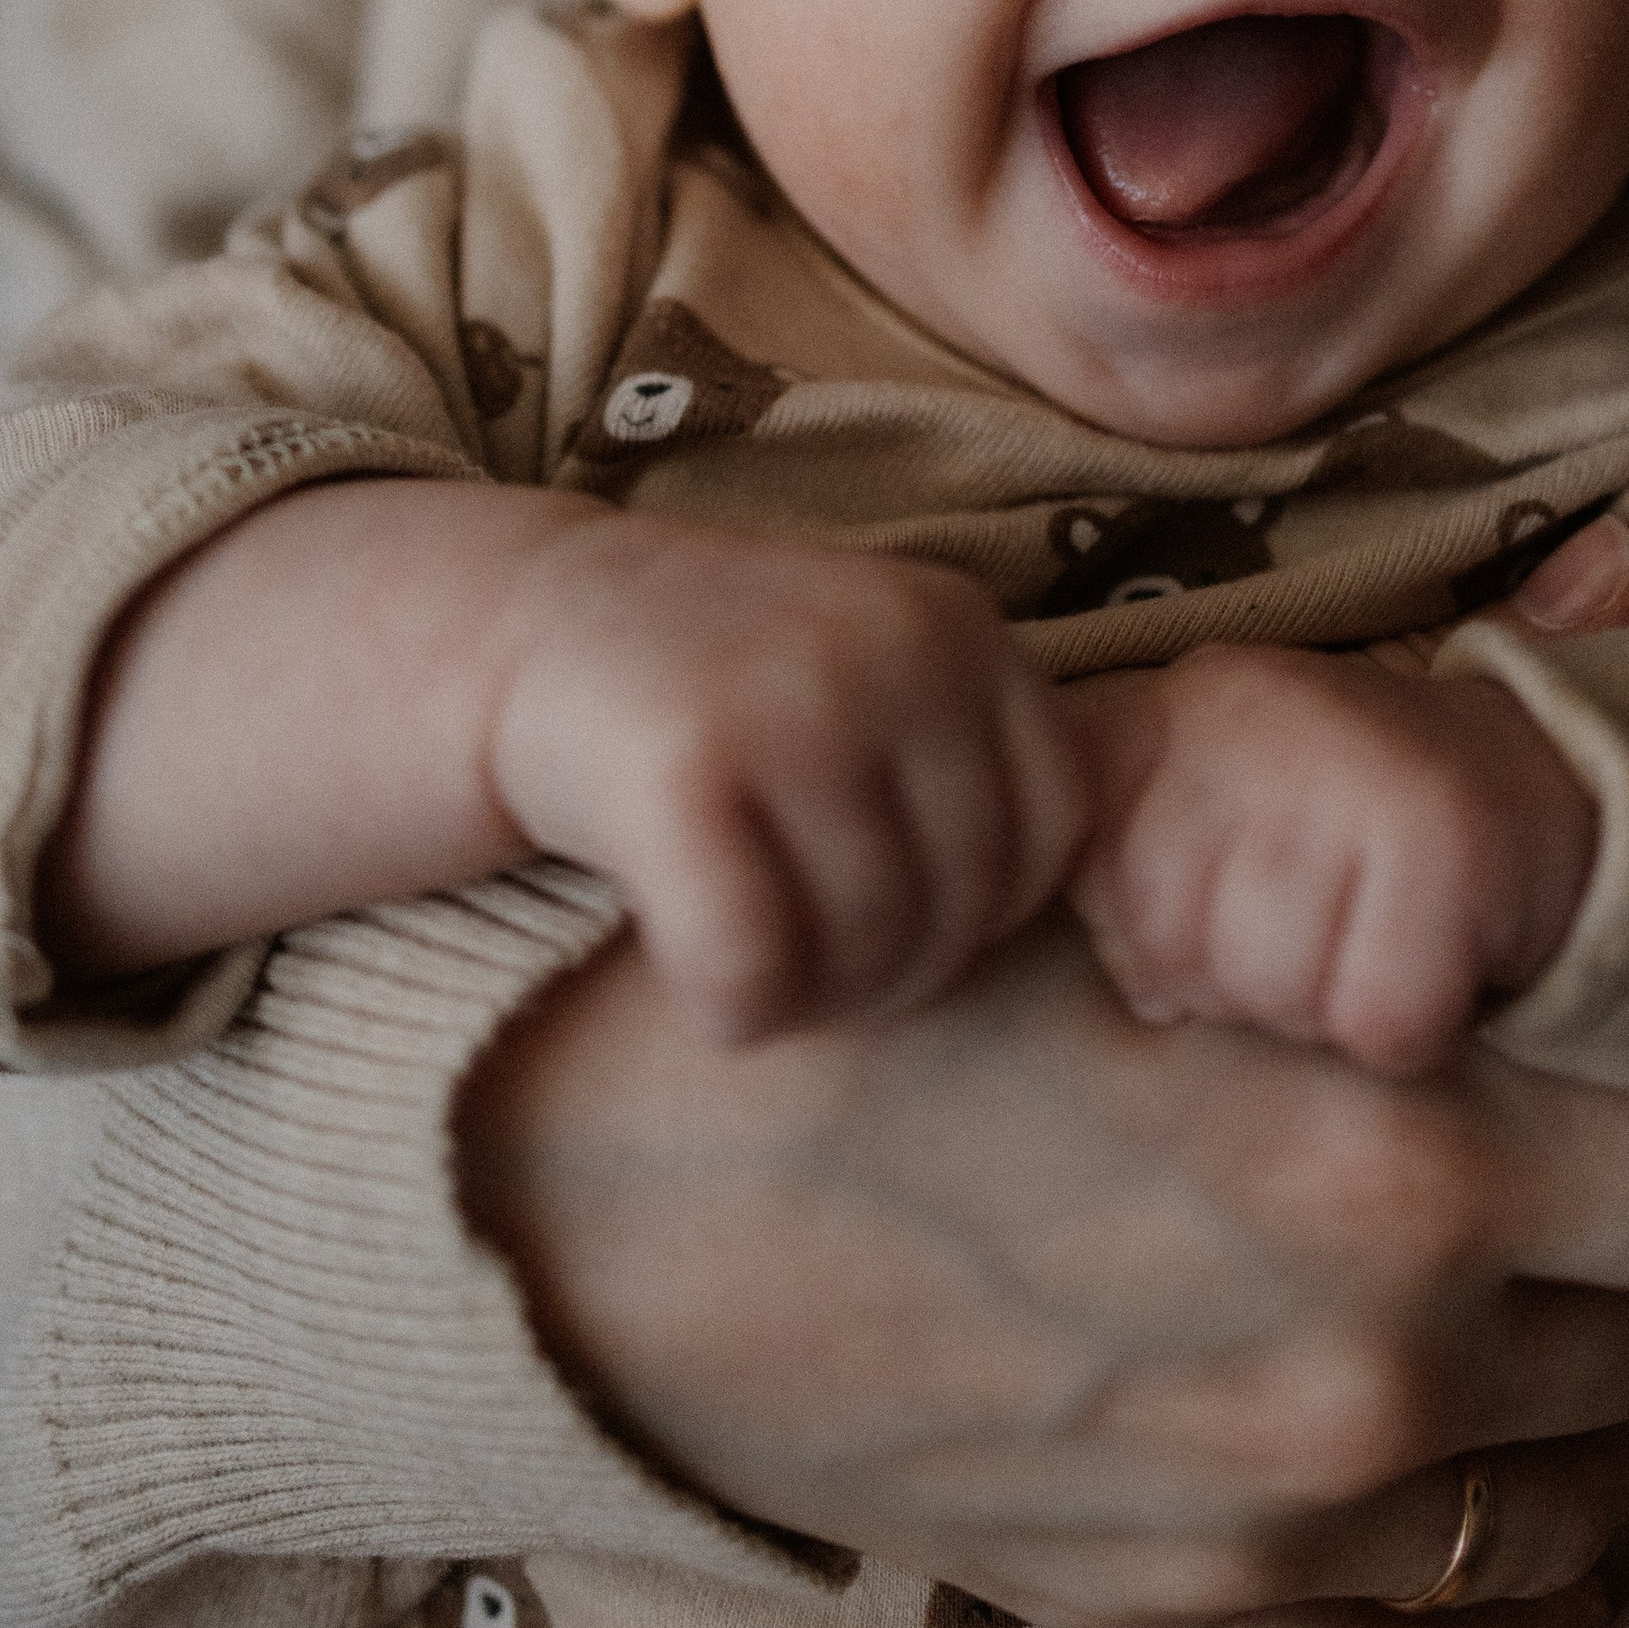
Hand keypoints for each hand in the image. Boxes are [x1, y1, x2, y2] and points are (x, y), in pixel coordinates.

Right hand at [41, 479, 1080, 1028]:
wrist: (504, 633)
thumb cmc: (709, 696)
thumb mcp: (871, 677)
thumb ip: (975, 763)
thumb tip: (1125, 937)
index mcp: (958, 624)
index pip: (1054, 839)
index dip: (975, 915)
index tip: (880, 907)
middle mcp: (892, 646)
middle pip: (962, 912)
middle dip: (885, 974)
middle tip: (793, 950)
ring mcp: (789, 701)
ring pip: (867, 954)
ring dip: (802, 995)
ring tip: (740, 946)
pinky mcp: (681, 773)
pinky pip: (755, 972)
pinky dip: (722, 1003)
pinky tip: (680, 963)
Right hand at [460, 906, 1628, 1627]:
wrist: (590, 1211)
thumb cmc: (867, 976)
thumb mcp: (1121, 807)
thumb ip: (1413, 724)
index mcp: (1400, 1148)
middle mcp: (1385, 1356)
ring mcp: (1294, 1516)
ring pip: (1598, 1479)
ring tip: (1600, 1307)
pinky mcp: (1197, 1620)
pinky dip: (1524, 1555)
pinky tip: (1511, 1483)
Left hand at [1070, 649, 1597, 1072]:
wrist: (1543, 781)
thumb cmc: (1344, 829)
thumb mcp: (1210, 819)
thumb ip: (1125, 878)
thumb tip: (1141, 990)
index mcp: (1169, 705)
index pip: (1083, 875)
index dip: (1144, 942)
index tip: (1217, 916)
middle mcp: (1246, 709)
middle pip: (1169, 945)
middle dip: (1236, 985)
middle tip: (1316, 932)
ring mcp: (1352, 760)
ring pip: (1270, 990)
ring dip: (1323, 1011)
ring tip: (1369, 941)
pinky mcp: (1450, 836)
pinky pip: (1381, 1021)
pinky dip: (1407, 1033)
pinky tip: (1432, 963)